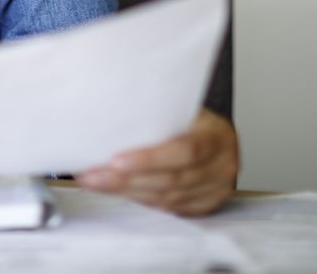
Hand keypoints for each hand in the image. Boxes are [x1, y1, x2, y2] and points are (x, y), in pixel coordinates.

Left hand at [74, 109, 238, 215]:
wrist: (215, 135)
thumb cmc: (193, 119)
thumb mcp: (183, 108)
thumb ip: (158, 115)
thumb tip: (109, 115)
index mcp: (218, 137)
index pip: (185, 151)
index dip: (150, 159)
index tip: (116, 161)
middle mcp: (222, 166)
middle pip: (171, 180)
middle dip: (126, 180)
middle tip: (94, 175)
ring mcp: (216, 190)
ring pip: (166, 199)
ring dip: (127, 192)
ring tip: (97, 183)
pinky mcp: (205, 205)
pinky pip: (168, 208)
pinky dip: (141, 200)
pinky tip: (120, 191)